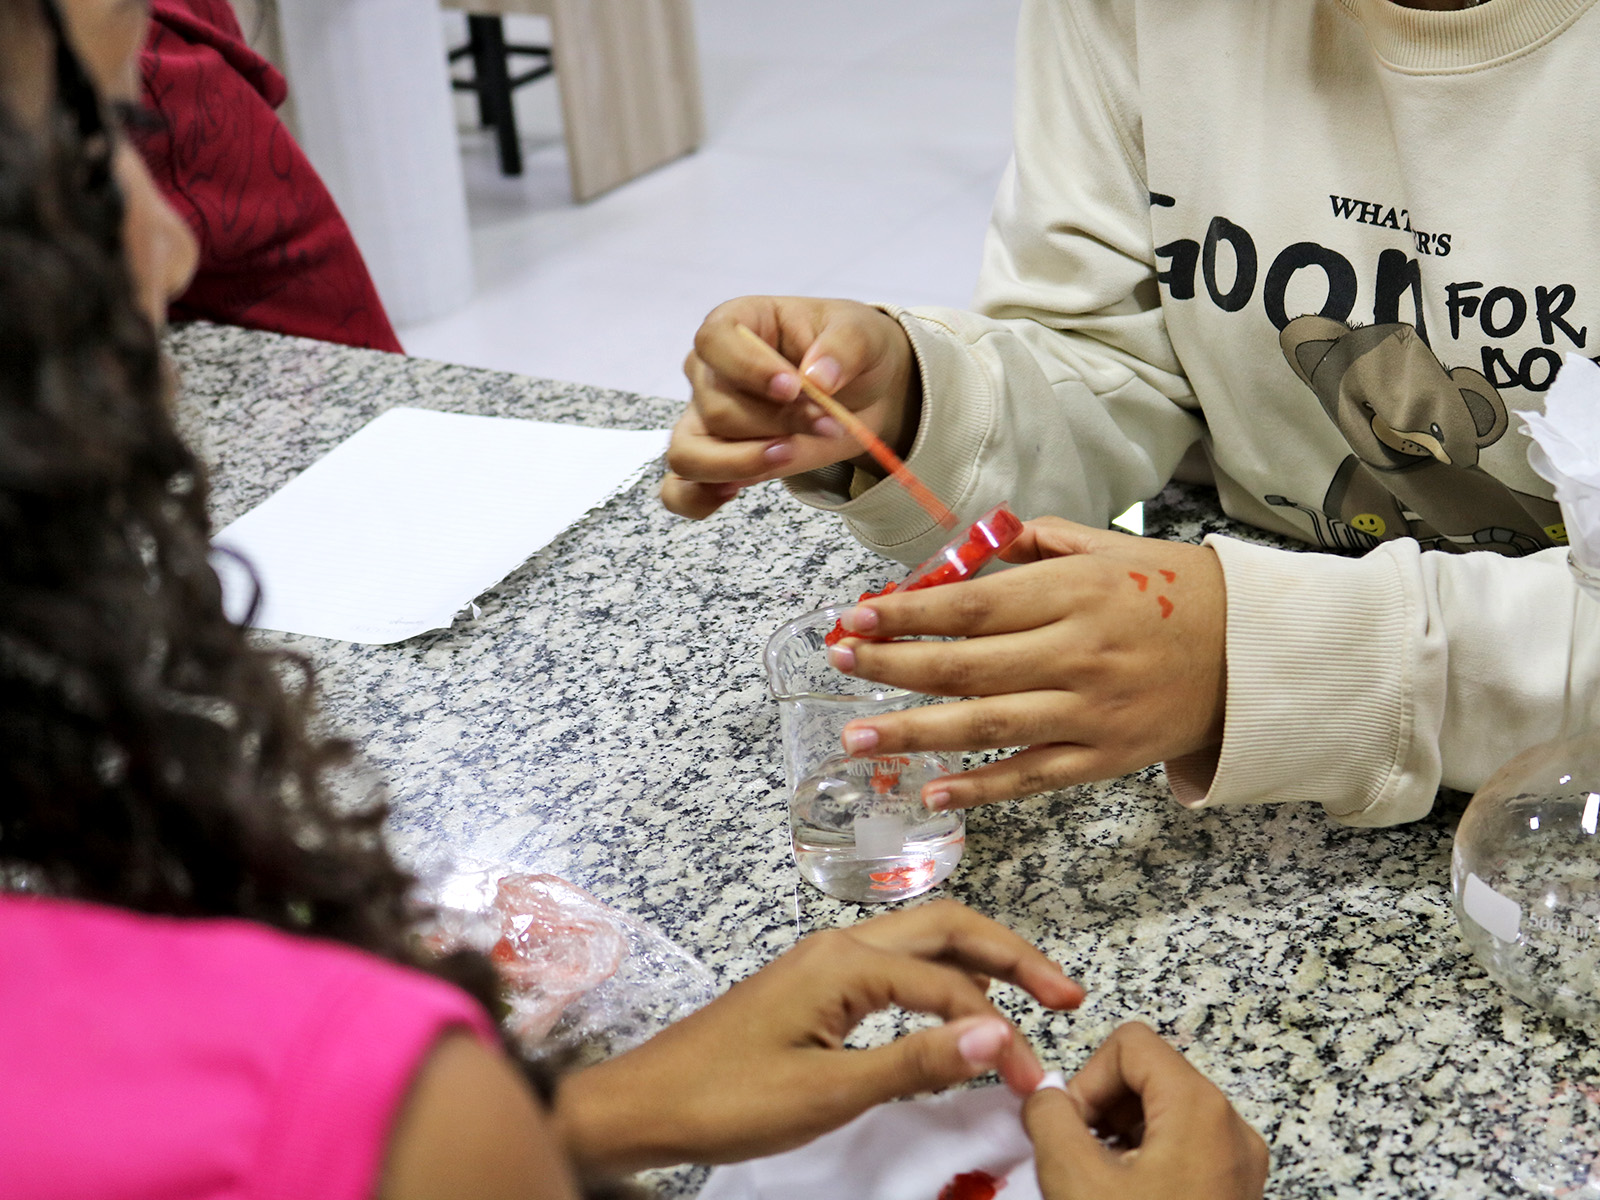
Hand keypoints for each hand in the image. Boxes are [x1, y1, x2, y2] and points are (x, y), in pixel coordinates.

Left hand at [552, 900, 1084, 1174]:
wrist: (645, 1105)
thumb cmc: (723, 1099)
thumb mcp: (829, 1091)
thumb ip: (918, 1062)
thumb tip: (1000, 1035)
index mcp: (844, 962)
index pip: (951, 984)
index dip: (1003, 1031)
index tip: (1035, 1079)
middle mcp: (837, 945)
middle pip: (947, 928)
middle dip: (1012, 956)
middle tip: (1067, 994)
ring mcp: (823, 963)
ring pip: (921, 942)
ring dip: (978, 964)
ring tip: (1029, 999)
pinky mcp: (813, 987)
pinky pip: (893, 967)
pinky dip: (938, 982)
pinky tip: (954, 1015)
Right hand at [661, 296, 920, 518]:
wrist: (861, 393)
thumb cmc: (849, 352)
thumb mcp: (862, 334)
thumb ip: (844, 347)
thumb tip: (818, 377)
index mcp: (737, 324)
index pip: (715, 342)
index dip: (747, 368)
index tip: (792, 387)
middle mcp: (711, 372)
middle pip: (716, 407)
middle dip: (776, 423)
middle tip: (827, 423)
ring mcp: (705, 419)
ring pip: (689, 452)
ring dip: (741, 462)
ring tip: (788, 454)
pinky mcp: (714, 459)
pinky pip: (679, 489)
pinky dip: (698, 499)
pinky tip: (733, 493)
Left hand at [827, 517, 1225, 808]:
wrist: (1257, 655)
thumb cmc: (1176, 593)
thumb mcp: (1109, 548)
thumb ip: (1034, 544)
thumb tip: (962, 551)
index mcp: (1076, 593)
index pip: (973, 606)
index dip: (907, 614)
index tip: (855, 615)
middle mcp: (1079, 653)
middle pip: (967, 666)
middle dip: (892, 667)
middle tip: (836, 664)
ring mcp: (1090, 711)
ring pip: (987, 725)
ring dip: (914, 732)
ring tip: (856, 736)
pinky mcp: (1103, 758)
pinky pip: (1030, 777)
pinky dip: (979, 787)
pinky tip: (929, 788)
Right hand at [1026, 1022, 1268, 1199]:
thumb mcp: (1074, 1179)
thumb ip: (1048, 1116)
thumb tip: (1045, 1095)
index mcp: (1200, 1109)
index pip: (1130, 1045)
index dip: (1087, 1078)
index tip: (1070, 1129)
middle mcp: (1230, 1128)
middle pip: (1149, 1075)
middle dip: (1101, 1110)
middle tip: (1075, 1160)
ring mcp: (1238, 1165)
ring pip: (1162, 1114)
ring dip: (1117, 1139)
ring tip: (1095, 1188)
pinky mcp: (1233, 1194)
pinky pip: (1180, 1150)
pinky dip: (1142, 1164)